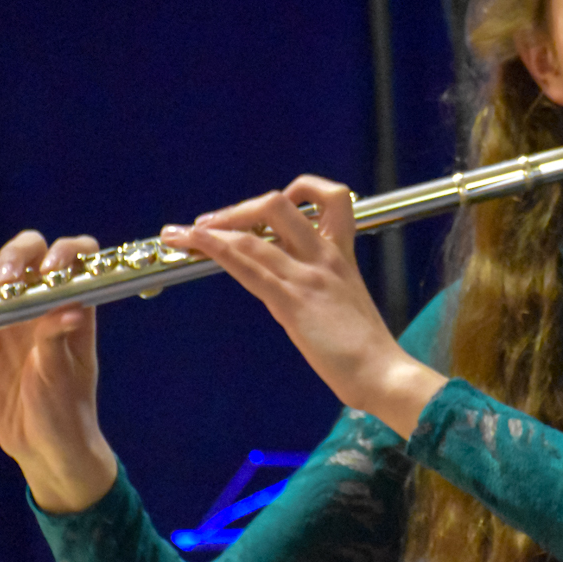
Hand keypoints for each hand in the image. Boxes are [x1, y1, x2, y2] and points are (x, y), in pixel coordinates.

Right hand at [0, 232, 118, 513]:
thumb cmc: (67, 409)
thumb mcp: (64, 375)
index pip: (78, 260)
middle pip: (31, 256)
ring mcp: (13, 321)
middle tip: (8, 280)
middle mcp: (45, 306)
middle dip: (18, 255)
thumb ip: (59, 341)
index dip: (66, 253)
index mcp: (75, 307)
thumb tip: (71, 310)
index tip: (51, 271)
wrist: (44, 445)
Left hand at [160, 175, 445, 437]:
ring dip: (211, 228)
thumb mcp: (346, 302)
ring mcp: (307, 276)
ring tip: (180, 234)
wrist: (382, 372)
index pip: (332, 197)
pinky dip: (215, 248)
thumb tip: (288, 283)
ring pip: (253, 235)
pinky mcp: (292, 301)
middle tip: (211, 224)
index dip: (300, 189)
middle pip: (279, 205)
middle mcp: (324, 256)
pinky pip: (248, 266)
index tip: (272, 206)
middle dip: (239, 209)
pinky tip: (193, 242)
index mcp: (342, 255)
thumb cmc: (367, 349)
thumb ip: (320, 285)